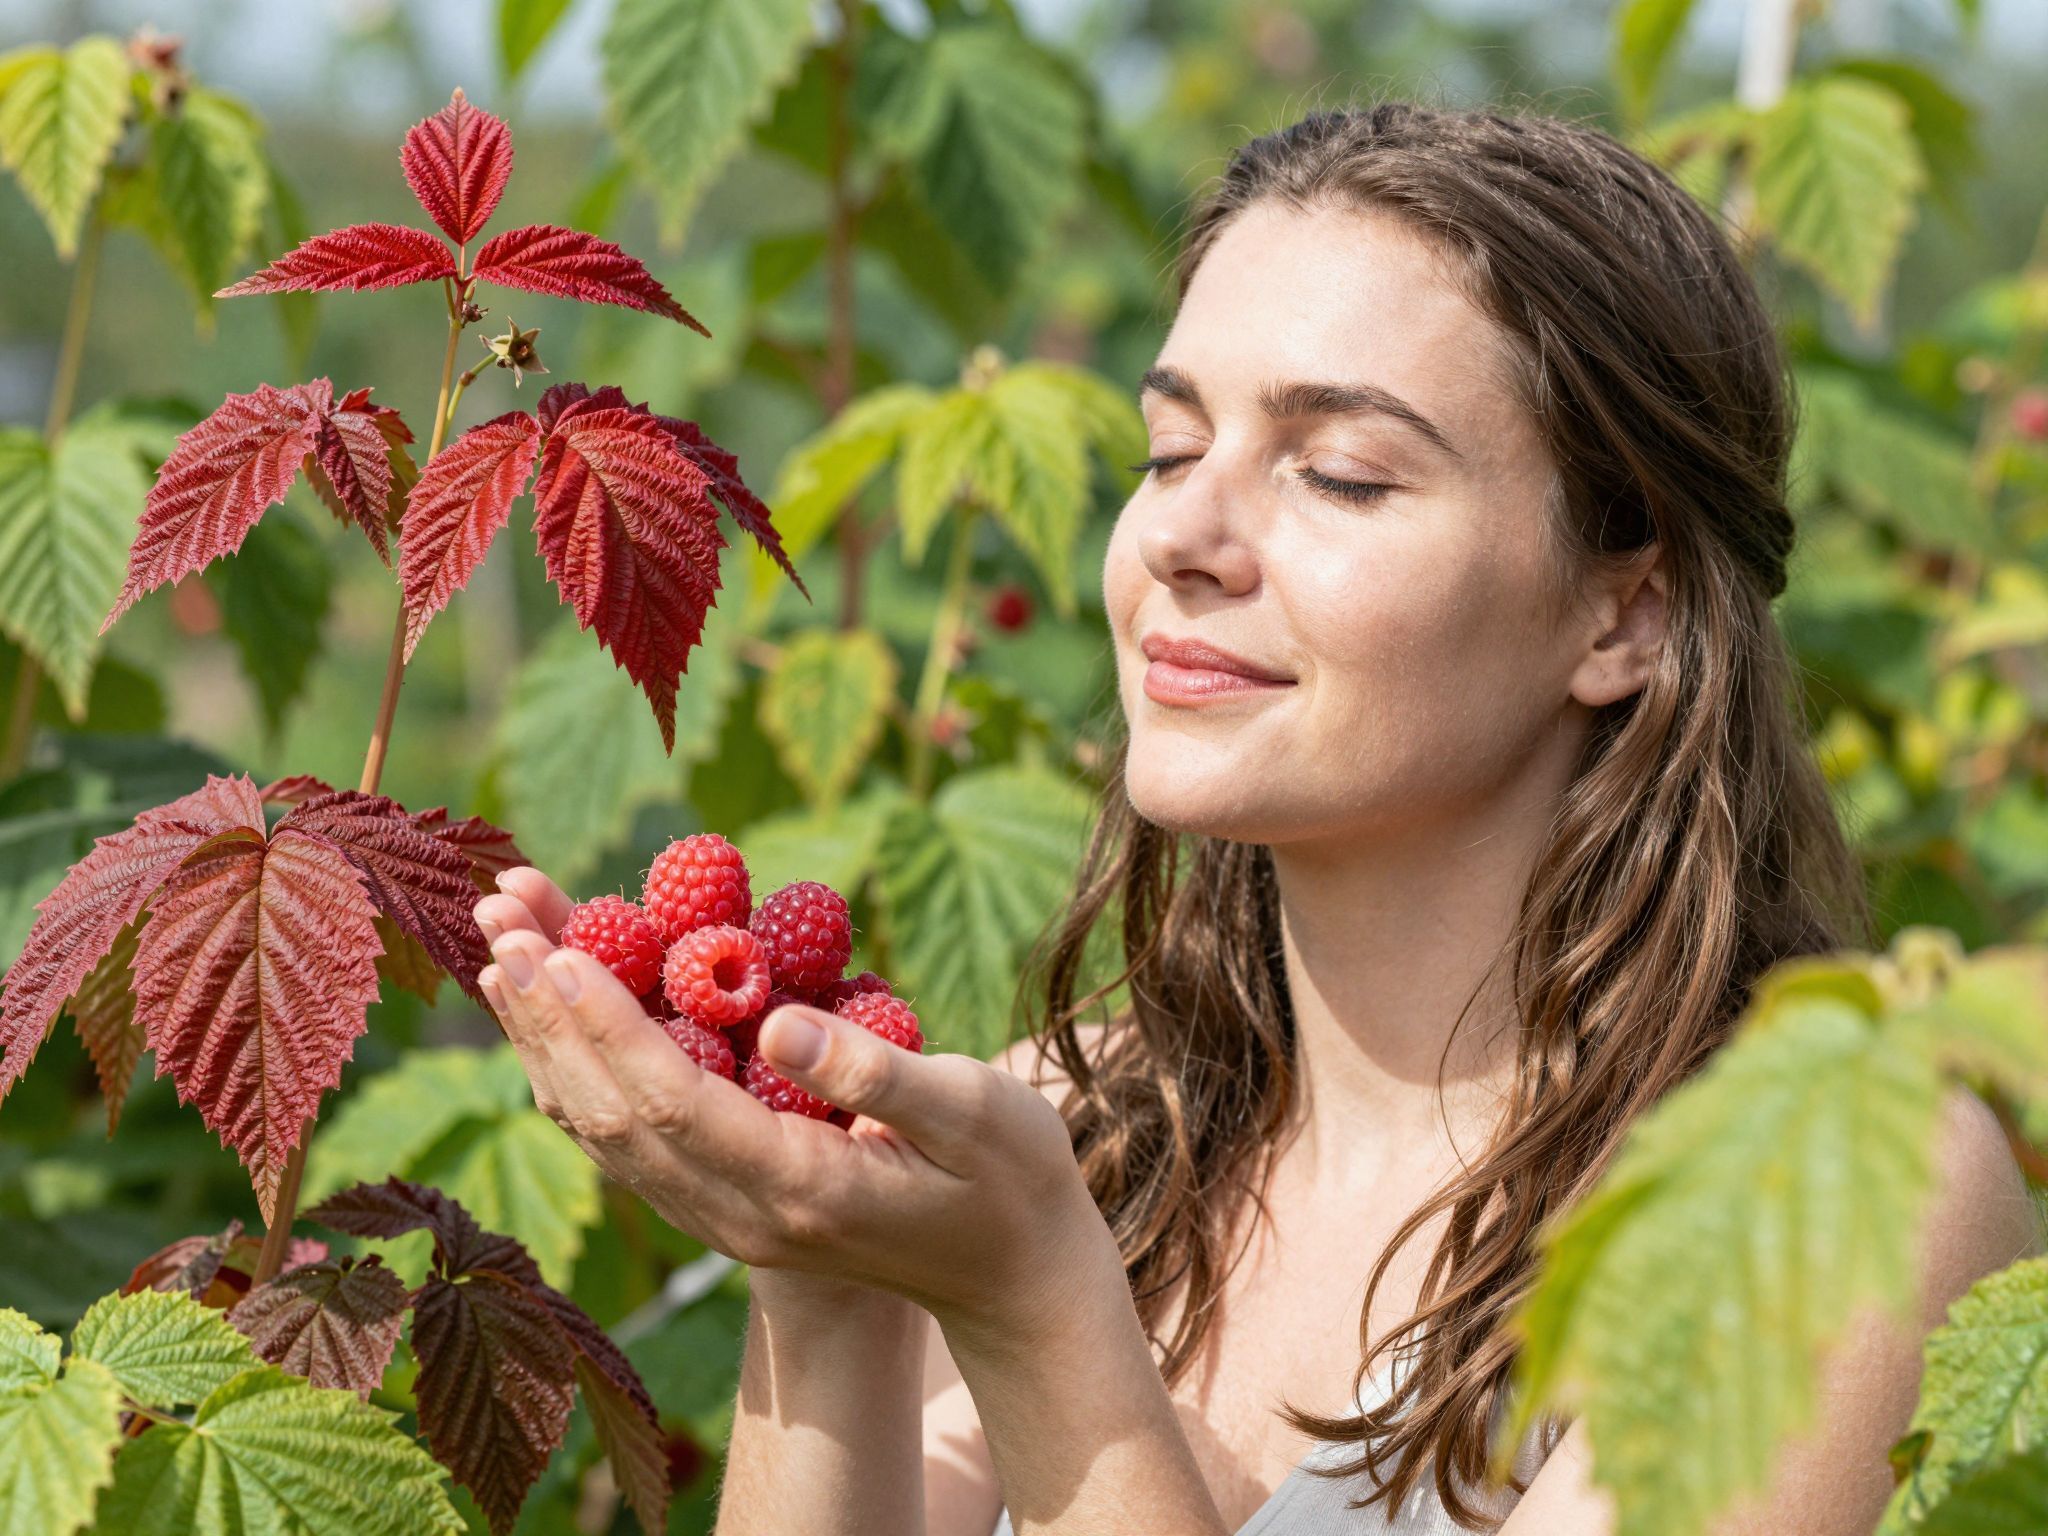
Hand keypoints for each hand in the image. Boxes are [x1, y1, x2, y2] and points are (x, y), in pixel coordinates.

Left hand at [474, 867, 1113, 1342]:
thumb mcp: (974, 1112)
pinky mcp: (730, 1201)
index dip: (608, 1023)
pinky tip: (556, 1014)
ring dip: (546, 1039)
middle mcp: (741, 1213)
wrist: (1012, 1279)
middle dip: (548, 1017)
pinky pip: (631, 1135)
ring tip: (502, 946)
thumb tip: (775, 1022)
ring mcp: (729, 1216)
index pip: (672, 1102)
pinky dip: (581, 1067)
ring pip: (607, 1129)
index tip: (557, 948)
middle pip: (612, 1114)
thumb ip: (877, 1072)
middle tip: (497, 922)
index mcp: (797, 1189)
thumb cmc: (1012, 1183)